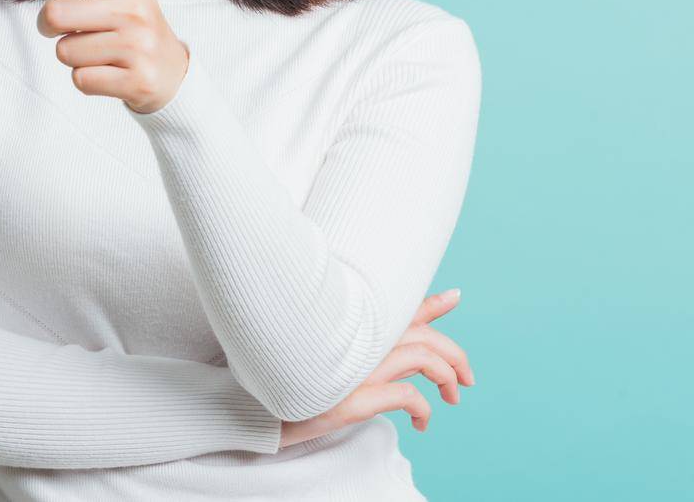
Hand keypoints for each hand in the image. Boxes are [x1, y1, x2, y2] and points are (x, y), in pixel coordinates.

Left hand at [35, 0, 186, 113]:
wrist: (171, 78)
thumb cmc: (137, 25)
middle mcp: (136, 15)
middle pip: (56, 16)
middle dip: (55, 28)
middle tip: (78, 31)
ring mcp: (137, 49)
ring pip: (66, 52)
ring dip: (78, 58)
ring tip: (105, 55)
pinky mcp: (135, 82)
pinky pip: (80, 80)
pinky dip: (88, 81)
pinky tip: (111, 74)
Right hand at [278, 288, 475, 447]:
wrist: (250, 408)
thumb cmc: (280, 380)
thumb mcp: (318, 355)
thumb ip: (348, 342)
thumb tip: (377, 342)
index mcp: (345, 326)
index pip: (398, 307)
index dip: (431, 301)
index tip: (455, 296)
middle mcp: (353, 341)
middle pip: (422, 335)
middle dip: (455, 356)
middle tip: (467, 379)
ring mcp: (354, 369)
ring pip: (423, 358)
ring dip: (448, 377)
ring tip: (452, 397)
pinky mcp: (352, 399)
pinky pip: (407, 395)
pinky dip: (423, 407)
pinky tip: (422, 421)